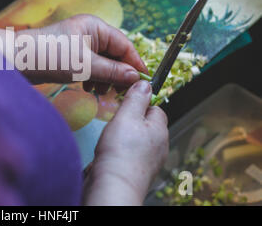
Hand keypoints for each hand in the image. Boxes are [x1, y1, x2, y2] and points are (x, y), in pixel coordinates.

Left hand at [16, 14, 147, 90]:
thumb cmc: (49, 56)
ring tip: (100, 92)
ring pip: (103, 63)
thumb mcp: (84, 65)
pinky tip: (89, 89)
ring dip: (106, 78)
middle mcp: (89, 33)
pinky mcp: (71, 57)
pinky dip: (94, 79)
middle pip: (115, 54)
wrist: (16, 61)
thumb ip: (112, 71)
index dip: (135, 63)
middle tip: (119, 91)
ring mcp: (80, 45)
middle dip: (118, 73)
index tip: (143, 81)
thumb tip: (135, 77)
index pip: (124, 45)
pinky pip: (91, 68)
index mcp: (95, 27)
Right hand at [83, 80, 168, 204]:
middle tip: (116, 122)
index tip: (125, 104)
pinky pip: (130, 155)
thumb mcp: (127, 116)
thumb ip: (136, 98)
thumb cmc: (121, 152)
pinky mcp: (137, 172)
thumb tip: (146, 83)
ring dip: (125, 137)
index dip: (140, 104)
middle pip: (146, 125)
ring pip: (137, 140)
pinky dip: (120, 152)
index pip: (155, 108)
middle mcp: (159, 147)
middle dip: (131, 121)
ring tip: (111, 139)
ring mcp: (149, 162)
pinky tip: (109, 153)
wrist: (114, 186)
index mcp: (160, 130)